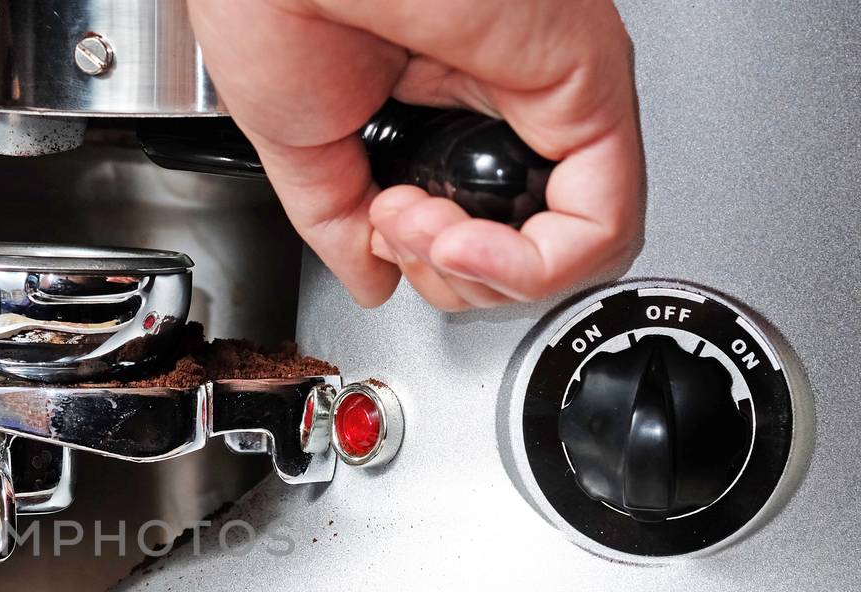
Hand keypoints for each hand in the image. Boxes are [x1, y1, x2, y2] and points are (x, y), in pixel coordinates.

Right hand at [189, 0, 644, 309]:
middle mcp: (513, 89)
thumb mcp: (304, 147)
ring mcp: (552, 88)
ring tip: (418, 230)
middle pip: (533, 246)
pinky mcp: (585, 85)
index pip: (486, 227)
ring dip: (482, 274)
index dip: (431, 264)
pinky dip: (527, 266)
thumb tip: (374, 280)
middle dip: (453, 275)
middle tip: (392, 231)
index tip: (377, 233)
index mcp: (451, 92)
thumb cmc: (276, 7)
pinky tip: (457, 245)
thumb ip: (343, 222)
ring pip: (577, 246)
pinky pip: (600, 223)